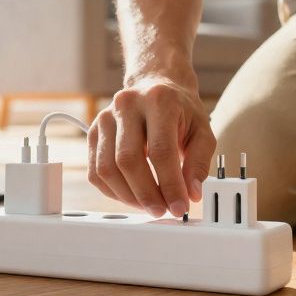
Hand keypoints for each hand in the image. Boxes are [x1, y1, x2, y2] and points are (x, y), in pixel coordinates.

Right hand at [87, 75, 215, 217]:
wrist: (155, 85)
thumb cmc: (179, 109)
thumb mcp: (202, 130)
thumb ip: (199, 162)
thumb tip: (191, 193)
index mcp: (158, 100)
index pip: (161, 150)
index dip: (170, 184)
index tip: (179, 206)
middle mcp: (127, 105)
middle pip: (129, 160)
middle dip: (146, 194)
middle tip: (162, 210)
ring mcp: (105, 118)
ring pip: (107, 168)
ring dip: (128, 196)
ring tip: (148, 206)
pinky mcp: (93, 132)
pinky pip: (95, 171)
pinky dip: (113, 191)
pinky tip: (131, 195)